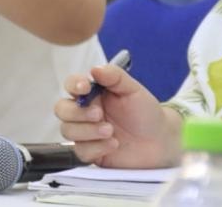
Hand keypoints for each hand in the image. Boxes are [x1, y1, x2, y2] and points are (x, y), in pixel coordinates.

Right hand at [53, 64, 180, 167]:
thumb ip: (114, 76)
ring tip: (111, 132)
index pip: (71, 85)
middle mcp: (85, 112)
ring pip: (67, 130)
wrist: (160, 142)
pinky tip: (113, 145)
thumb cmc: (146, 113)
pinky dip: (96, 148)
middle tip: (100, 115)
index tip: (85, 88)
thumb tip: (94, 69)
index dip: (73, 85)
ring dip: (88, 131)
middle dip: (78, 113)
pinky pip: (80, 151)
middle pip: (61, 109)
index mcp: (93, 93)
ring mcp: (86, 132)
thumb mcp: (134, 90)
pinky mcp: (90, 152)